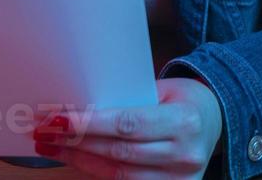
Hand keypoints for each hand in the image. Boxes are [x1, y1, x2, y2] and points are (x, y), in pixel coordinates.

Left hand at [32, 77, 224, 179]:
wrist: (216, 121)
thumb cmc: (183, 100)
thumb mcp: (162, 90)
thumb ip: (128, 100)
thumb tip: (78, 104)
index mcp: (183, 121)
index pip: (128, 124)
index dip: (90, 123)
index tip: (57, 119)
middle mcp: (184, 155)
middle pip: (118, 153)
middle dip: (76, 142)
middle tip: (44, 131)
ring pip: (118, 175)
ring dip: (80, 161)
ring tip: (52, 147)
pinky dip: (97, 174)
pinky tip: (76, 162)